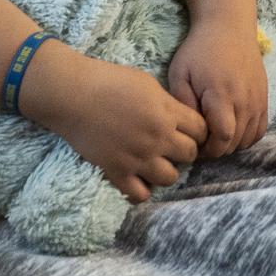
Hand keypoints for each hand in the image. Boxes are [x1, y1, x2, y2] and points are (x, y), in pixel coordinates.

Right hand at [19, 43, 206, 202]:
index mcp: (167, 112)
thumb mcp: (147, 83)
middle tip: (173, 147)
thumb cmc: (109, 81)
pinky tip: (138, 178)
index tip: (190, 131)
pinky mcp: (116, 171)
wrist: (73, 94)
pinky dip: (142, 190)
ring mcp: (137, 157)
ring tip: (156, 163)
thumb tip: (177, 117)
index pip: (202, 130)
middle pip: (190, 154)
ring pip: (170, 178)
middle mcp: (157, 137)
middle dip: (185, 150)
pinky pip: (140, 194)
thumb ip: (167, 103)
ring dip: (166, 171)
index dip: (199, 131)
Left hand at [167, 20, 268, 158]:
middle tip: (201, 141)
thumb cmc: (199, 49)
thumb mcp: (180, 73)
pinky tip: (233, 129)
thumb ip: (183, 103)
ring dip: (232, 144)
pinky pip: (261, 128)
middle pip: (236, 142)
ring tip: (215, 134)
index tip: (195, 144)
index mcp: (222, 95)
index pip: (223, 139)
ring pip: (249, 138)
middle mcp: (245, 100)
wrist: (229, 26)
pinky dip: (247, 136)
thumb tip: (189, 130)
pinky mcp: (264, 96)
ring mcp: (258, 99)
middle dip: (217, 149)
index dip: (208, 150)